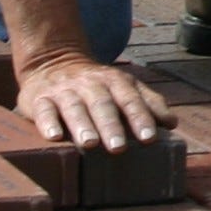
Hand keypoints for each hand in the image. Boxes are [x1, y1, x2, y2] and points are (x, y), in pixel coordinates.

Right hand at [18, 52, 171, 151]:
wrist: (52, 61)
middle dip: (111, 126)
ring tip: (89, 144)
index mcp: (114, 82)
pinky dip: (47, 122)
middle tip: (119, 148)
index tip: (149, 138)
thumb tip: (172, 123)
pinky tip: (53, 136)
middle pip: (102, 105)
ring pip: (74, 107)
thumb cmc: (97, 86)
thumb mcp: (124, 87)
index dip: (140, 118)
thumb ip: (148, 103)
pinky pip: (43, 110)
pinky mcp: (39, 99)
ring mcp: (64, 91)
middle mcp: (90, 85)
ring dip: (82, 125)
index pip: (130, 100)